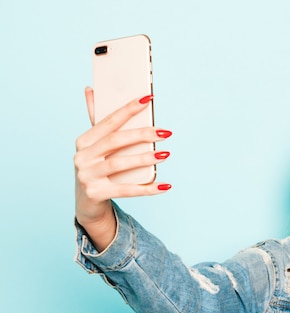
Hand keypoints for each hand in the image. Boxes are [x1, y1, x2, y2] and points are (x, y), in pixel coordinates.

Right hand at [74, 88, 171, 249]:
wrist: (87, 204)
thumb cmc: (96, 170)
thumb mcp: (94, 147)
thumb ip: (97, 122)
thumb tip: (90, 89)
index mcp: (84, 141)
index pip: (108, 121)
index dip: (128, 109)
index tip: (148, 99)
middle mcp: (82, 157)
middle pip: (115, 141)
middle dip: (142, 134)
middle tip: (165, 132)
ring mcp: (87, 176)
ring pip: (119, 164)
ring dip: (144, 159)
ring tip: (165, 154)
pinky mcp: (95, 194)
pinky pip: (126, 190)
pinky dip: (147, 188)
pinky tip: (164, 185)